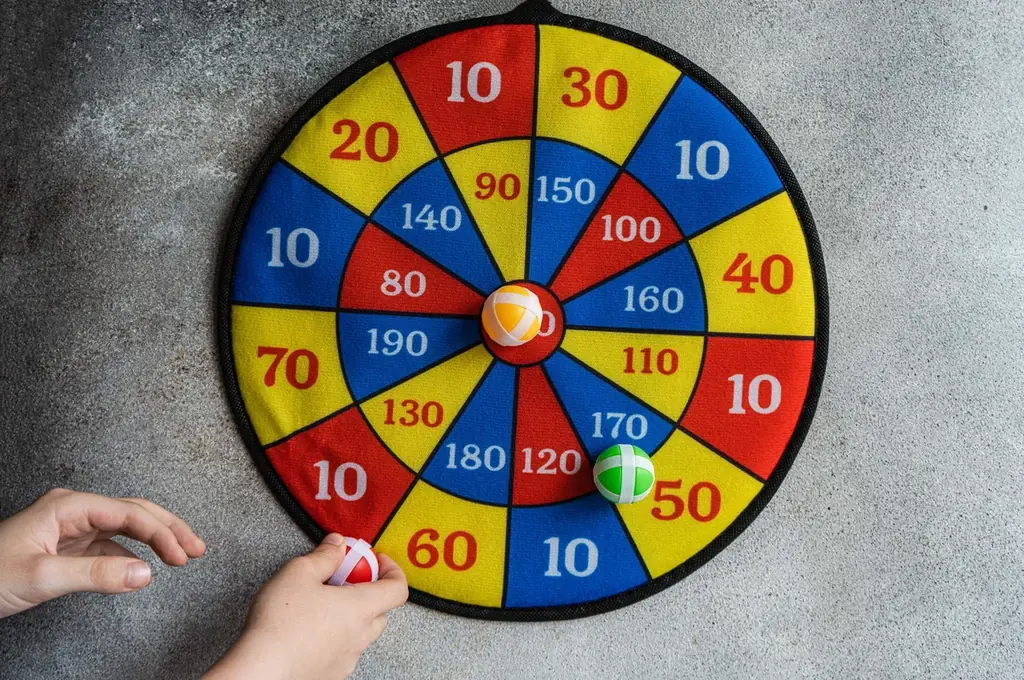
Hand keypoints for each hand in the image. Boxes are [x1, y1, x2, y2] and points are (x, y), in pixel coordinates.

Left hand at [0, 488, 205, 617]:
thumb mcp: (43, 576)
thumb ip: (97, 574)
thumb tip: (145, 573)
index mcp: (69, 507)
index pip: (128, 513)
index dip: (161, 532)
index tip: (182, 554)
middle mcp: (73, 511)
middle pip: (134, 511)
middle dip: (169, 528)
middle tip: (197, 548)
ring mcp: (71, 527)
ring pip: (126, 526)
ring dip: (155, 539)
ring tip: (183, 554)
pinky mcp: (67, 546)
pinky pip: (110, 544)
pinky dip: (133, 555)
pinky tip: (144, 566)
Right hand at [205, 534, 407, 679]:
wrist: (260, 670)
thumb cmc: (280, 621)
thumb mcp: (300, 572)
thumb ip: (325, 555)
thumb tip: (338, 544)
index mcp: (361, 608)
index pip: (398, 589)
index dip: (392, 570)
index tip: (376, 560)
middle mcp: (360, 636)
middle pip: (380, 611)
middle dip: (368, 592)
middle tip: (343, 581)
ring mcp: (347, 659)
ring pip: (361, 633)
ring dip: (351, 617)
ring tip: (322, 606)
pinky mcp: (331, 675)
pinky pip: (343, 652)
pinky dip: (335, 638)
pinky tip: (310, 631)